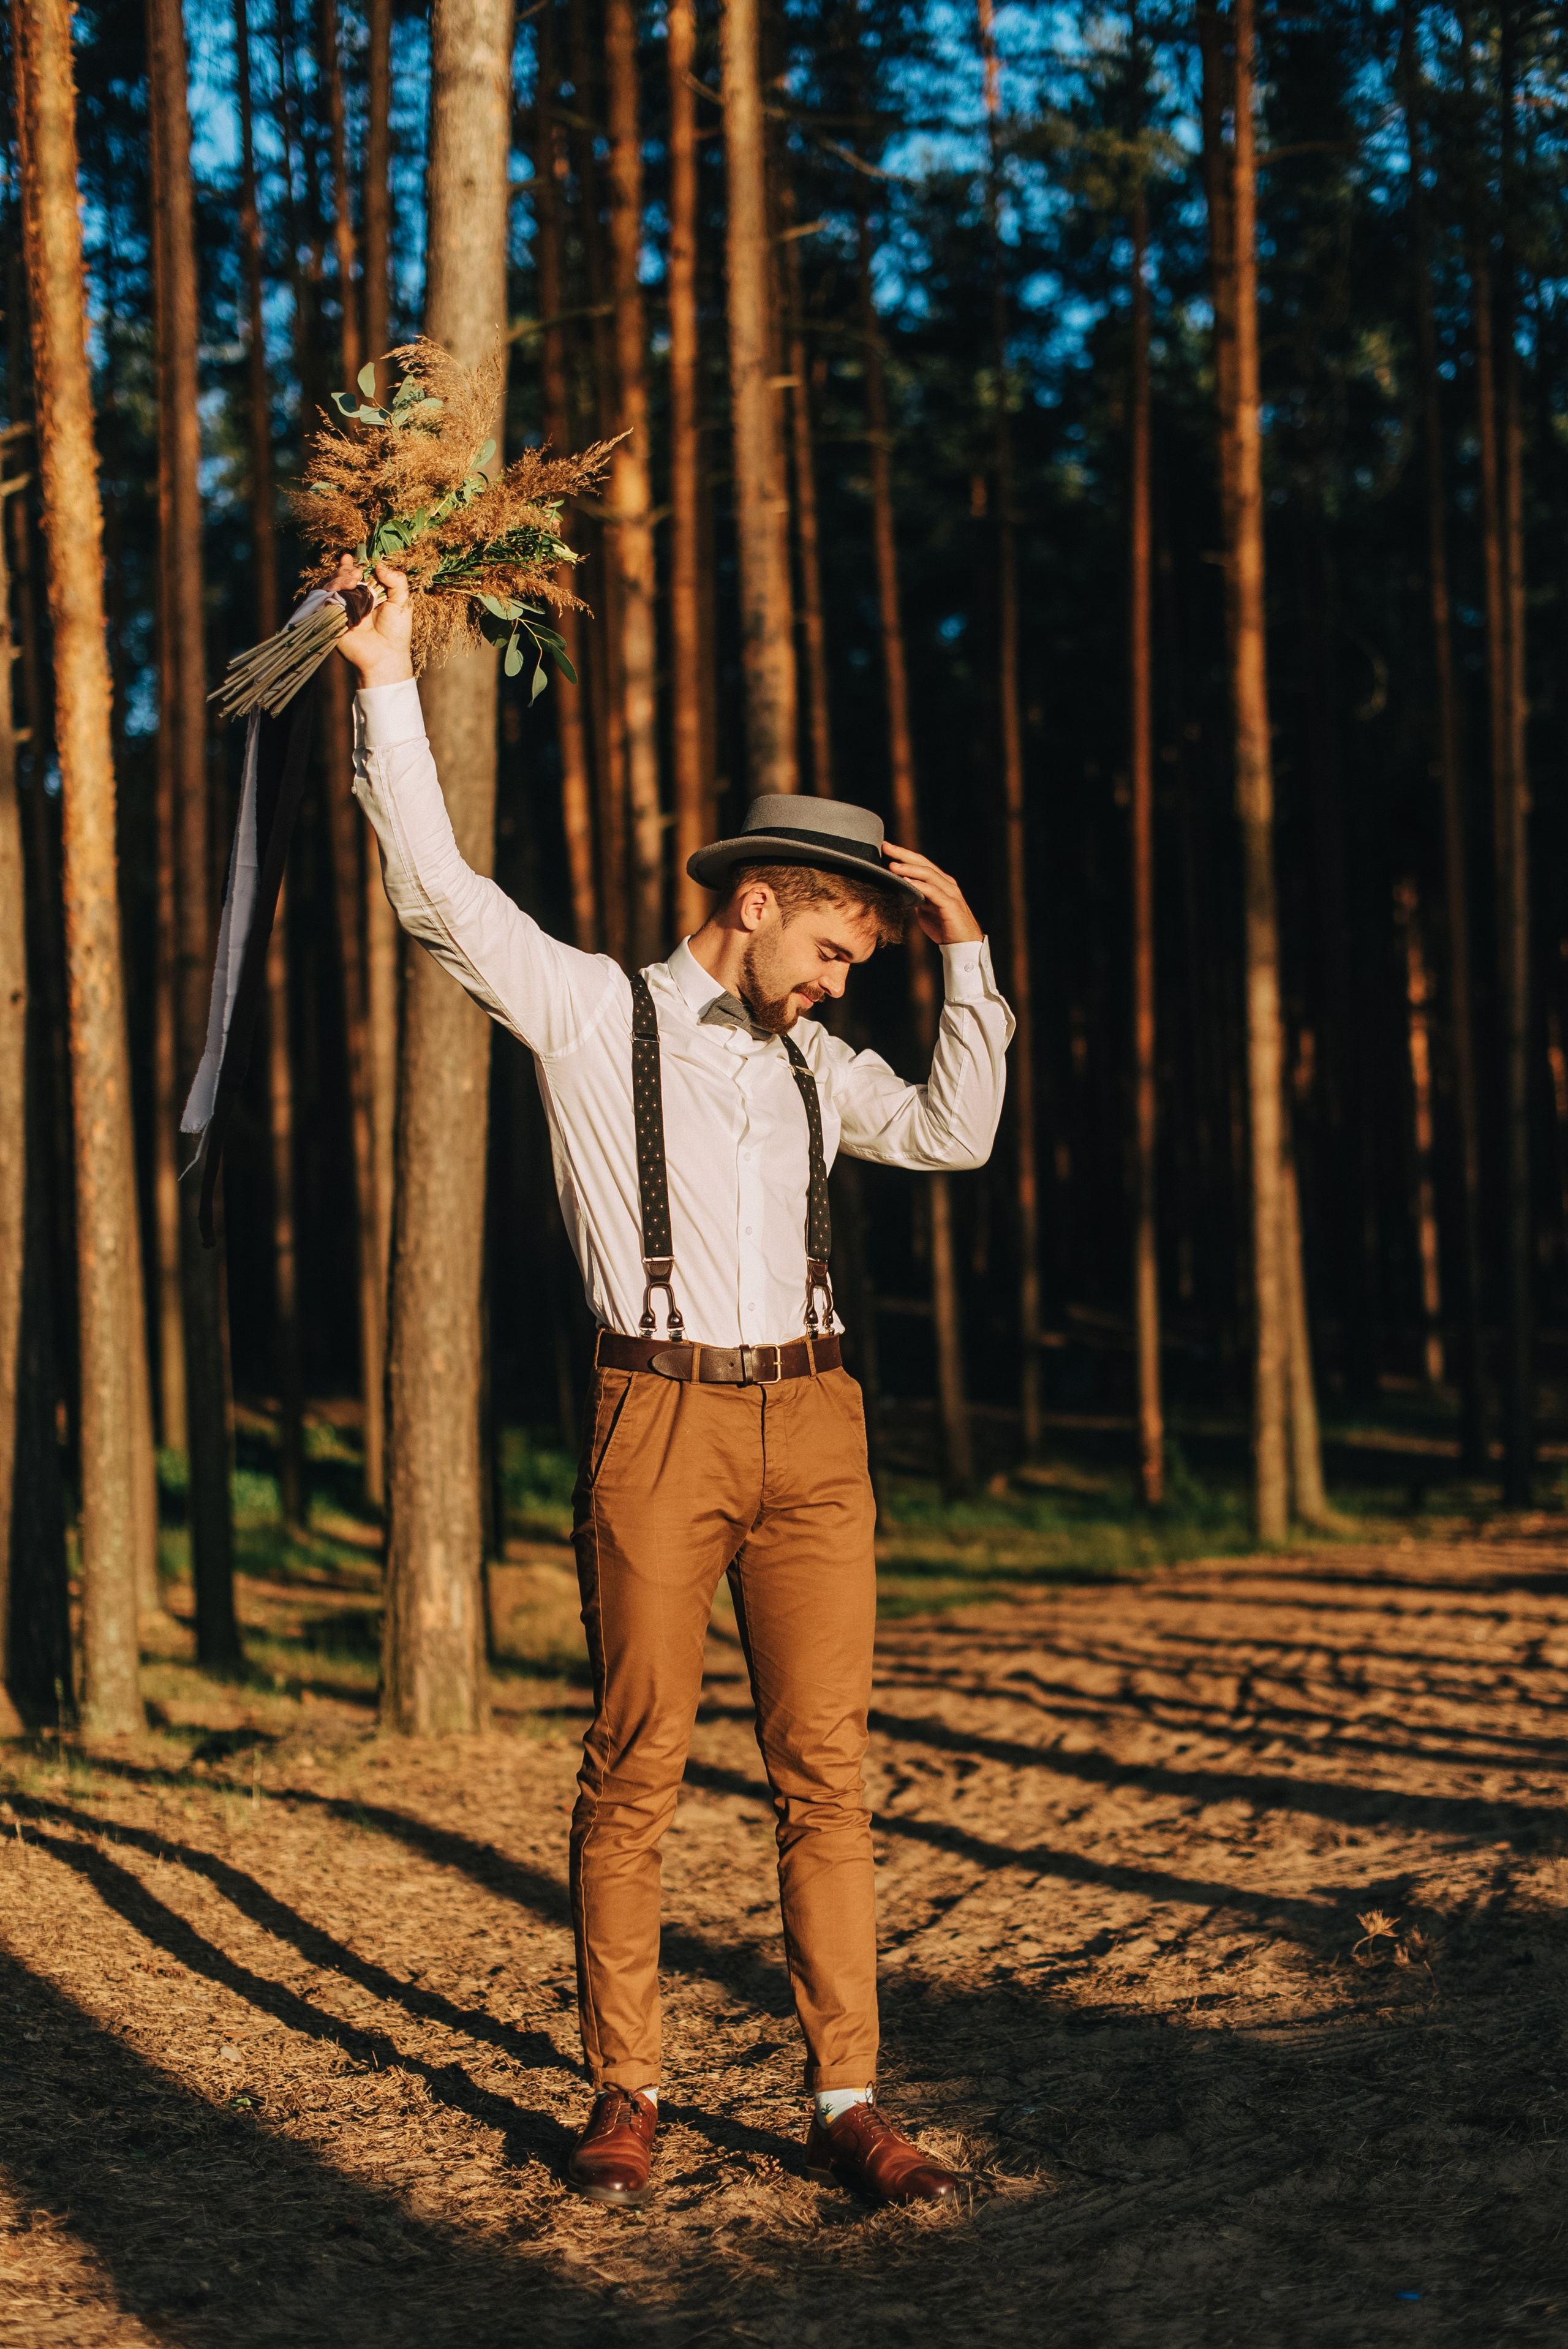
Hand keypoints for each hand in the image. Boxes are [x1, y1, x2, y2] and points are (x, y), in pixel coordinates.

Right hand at [331, 554, 413, 687]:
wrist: (385, 656)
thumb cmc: (396, 632)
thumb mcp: (402, 602)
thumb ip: (397, 581)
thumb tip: (379, 565)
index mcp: (368, 593)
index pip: (355, 573)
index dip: (351, 563)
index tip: (351, 556)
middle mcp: (353, 599)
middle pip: (340, 576)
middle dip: (346, 570)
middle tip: (357, 575)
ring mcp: (342, 608)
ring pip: (330, 585)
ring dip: (339, 577)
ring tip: (353, 581)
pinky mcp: (333, 618)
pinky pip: (323, 600)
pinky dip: (330, 591)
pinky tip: (342, 589)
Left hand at [882, 844, 983, 945]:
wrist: (963, 944)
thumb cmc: (945, 927)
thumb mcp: (926, 910)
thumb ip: (917, 898)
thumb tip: (901, 891)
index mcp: (941, 882)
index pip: (921, 864)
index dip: (904, 854)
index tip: (887, 847)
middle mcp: (946, 883)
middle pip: (924, 864)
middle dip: (904, 854)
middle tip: (887, 847)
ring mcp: (950, 893)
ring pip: (929, 875)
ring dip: (909, 869)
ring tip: (893, 866)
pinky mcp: (950, 905)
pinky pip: (933, 892)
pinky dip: (920, 886)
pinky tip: (907, 883)